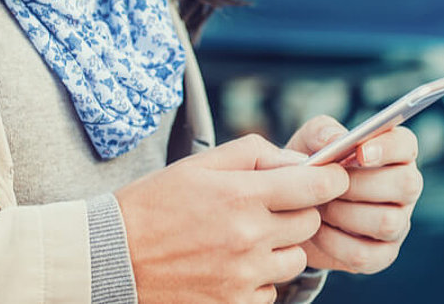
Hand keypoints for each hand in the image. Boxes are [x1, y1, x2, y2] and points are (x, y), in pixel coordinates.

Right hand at [115, 134, 348, 302]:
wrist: (112, 257)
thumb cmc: (156, 203)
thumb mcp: (200, 164)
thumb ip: (256, 154)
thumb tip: (300, 161)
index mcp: (242, 196)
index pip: (316, 187)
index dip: (331, 179)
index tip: (331, 177)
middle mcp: (249, 238)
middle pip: (310, 223)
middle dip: (299, 211)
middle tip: (269, 207)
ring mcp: (242, 276)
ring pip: (296, 259)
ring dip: (282, 247)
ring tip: (247, 237)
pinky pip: (271, 291)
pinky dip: (260, 278)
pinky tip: (231, 264)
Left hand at [286, 115, 422, 273]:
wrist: (294, 209)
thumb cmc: (312, 166)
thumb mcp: (309, 141)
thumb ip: (322, 132)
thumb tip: (336, 140)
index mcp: (394, 153)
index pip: (406, 145)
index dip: (388, 148)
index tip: (360, 152)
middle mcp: (405, 187)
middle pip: (406, 184)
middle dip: (361, 185)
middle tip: (328, 185)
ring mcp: (398, 223)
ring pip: (388, 222)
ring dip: (345, 214)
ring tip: (320, 207)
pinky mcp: (382, 254)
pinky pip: (366, 254)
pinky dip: (335, 243)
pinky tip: (317, 230)